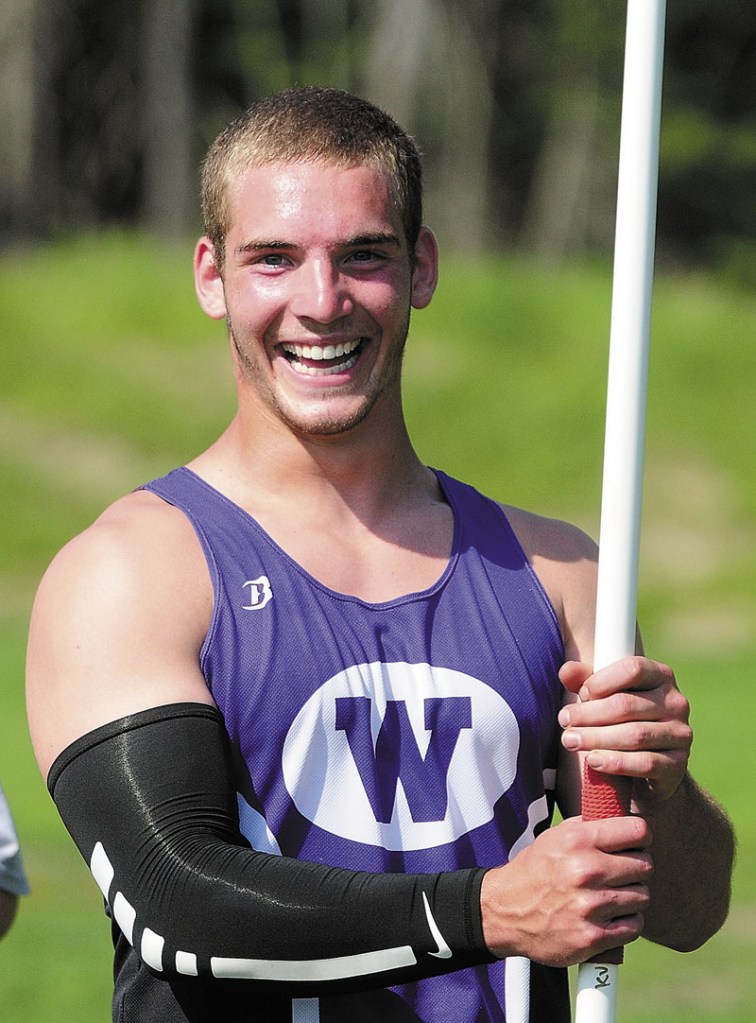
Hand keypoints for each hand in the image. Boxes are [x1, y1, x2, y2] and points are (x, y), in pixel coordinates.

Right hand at [480, 815, 651, 965]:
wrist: (505, 912)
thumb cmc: (535, 870)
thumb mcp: (555, 837)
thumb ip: (589, 827)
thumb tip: (627, 817)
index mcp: (578, 841)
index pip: (638, 831)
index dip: (643, 836)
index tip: (638, 842)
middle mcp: (586, 871)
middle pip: (645, 865)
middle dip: (637, 868)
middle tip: (624, 872)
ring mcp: (590, 906)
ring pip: (642, 897)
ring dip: (632, 897)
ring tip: (613, 895)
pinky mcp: (592, 938)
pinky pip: (634, 926)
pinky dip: (627, 922)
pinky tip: (610, 916)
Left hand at [559, 657, 691, 805]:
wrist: (647, 766)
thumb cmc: (619, 719)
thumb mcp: (602, 695)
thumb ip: (583, 680)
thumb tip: (566, 671)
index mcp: (660, 675)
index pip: (633, 668)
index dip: (602, 680)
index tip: (581, 693)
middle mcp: (676, 702)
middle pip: (627, 705)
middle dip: (589, 714)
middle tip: (563, 721)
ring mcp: (680, 734)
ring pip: (635, 735)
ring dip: (596, 738)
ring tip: (569, 741)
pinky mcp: (678, 764)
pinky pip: (646, 763)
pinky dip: (615, 762)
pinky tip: (592, 760)